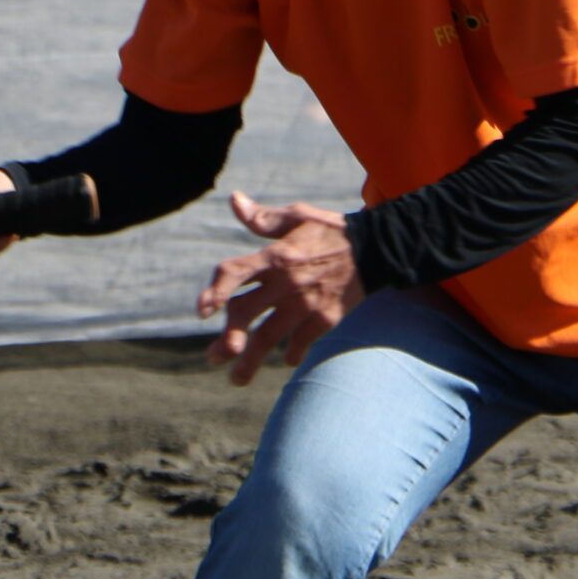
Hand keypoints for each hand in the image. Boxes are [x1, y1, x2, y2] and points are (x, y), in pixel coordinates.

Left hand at [198, 192, 364, 386]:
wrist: (375, 248)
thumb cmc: (329, 231)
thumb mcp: (297, 216)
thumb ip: (262, 217)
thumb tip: (233, 199)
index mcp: (274, 256)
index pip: (235, 273)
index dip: (215, 291)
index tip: (202, 311)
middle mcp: (285, 282)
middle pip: (244, 313)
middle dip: (226, 340)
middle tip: (214, 358)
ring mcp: (305, 304)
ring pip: (268, 338)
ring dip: (249, 362)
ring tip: (236, 379)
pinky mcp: (325, 318)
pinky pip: (300, 343)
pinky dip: (291, 354)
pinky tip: (286, 360)